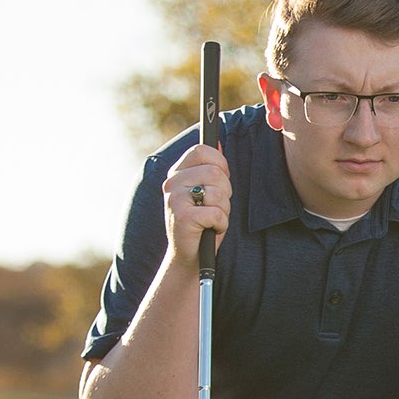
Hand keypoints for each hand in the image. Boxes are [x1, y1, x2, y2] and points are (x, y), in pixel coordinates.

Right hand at [161, 145, 231, 263]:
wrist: (189, 256)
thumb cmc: (202, 223)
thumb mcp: (207, 192)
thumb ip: (210, 168)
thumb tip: (218, 142)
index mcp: (177, 173)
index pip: (201, 150)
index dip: (219, 162)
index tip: (222, 179)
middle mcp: (172, 183)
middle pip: (215, 172)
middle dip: (226, 192)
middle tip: (216, 207)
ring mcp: (174, 199)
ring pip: (218, 193)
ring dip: (224, 210)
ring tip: (212, 220)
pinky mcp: (182, 217)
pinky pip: (216, 213)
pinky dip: (221, 224)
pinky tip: (210, 229)